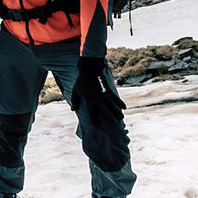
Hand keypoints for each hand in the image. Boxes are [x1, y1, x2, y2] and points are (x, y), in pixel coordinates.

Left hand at [72, 56, 128, 171]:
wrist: (89, 69)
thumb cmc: (81, 81)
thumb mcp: (75, 91)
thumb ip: (75, 101)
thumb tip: (72, 110)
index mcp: (89, 101)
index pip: (92, 114)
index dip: (95, 121)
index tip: (98, 127)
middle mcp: (98, 100)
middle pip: (105, 112)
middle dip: (110, 119)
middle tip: (114, 126)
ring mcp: (104, 95)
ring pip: (112, 106)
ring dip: (117, 113)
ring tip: (121, 119)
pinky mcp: (109, 90)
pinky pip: (116, 98)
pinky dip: (120, 103)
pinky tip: (124, 108)